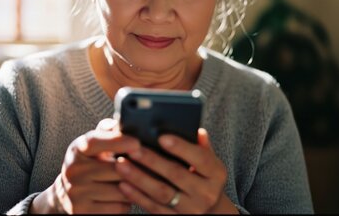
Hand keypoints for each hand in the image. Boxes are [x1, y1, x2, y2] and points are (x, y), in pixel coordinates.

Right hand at [30, 118, 140, 213]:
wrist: (67, 194)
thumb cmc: (90, 163)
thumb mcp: (94, 145)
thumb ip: (108, 131)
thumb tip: (125, 122)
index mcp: (77, 149)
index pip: (96, 142)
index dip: (118, 141)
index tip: (137, 143)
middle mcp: (73, 170)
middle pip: (116, 169)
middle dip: (136, 168)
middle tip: (150, 166)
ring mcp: (76, 193)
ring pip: (121, 190)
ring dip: (134, 187)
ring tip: (137, 181)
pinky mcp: (83, 213)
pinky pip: (118, 208)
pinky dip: (127, 203)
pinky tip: (125, 197)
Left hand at [114, 128, 238, 213]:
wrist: (210, 211)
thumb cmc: (204, 177)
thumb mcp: (209, 162)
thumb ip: (202, 146)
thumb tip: (196, 130)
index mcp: (216, 174)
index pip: (200, 158)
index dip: (181, 147)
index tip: (162, 137)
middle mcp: (206, 193)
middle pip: (177, 174)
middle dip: (152, 161)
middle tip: (132, 149)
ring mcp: (191, 210)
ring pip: (162, 193)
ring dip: (139, 178)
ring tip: (121, 164)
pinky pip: (154, 208)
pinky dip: (137, 196)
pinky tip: (123, 184)